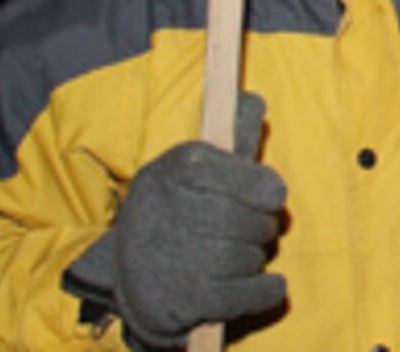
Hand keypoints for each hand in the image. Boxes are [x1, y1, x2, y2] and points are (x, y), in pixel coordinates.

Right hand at [71, 94, 287, 348]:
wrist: (131, 275)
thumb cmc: (172, 209)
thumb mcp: (190, 165)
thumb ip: (230, 137)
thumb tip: (254, 102)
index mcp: (182, 167)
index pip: (265, 184)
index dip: (267, 193)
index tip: (265, 197)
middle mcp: (179, 208)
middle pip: (261, 222)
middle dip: (259, 227)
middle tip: (241, 229)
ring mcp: (183, 256)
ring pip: (255, 256)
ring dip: (252, 258)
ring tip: (225, 253)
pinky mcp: (190, 298)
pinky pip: (256, 293)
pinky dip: (265, 290)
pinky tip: (257, 283)